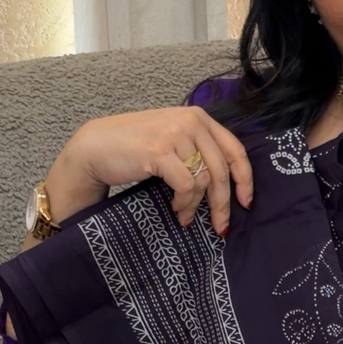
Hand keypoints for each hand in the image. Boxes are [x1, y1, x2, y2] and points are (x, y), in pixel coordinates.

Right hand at [66, 105, 254, 234]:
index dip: (245, 179)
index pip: (235, 149)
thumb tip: (224, 186)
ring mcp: (175, 134)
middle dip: (223, 203)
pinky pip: (187, 186)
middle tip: (220, 226)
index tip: (246, 203)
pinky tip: (176, 210)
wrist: (95, 147)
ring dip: (196, 205)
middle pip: (222, 170)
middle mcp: (190, 121)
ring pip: (204, 180)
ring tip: (184, 216)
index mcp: (198, 117)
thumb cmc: (134, 148)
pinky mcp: (160, 151)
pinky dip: (184, 203)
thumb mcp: (172, 142)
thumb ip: (197, 152)